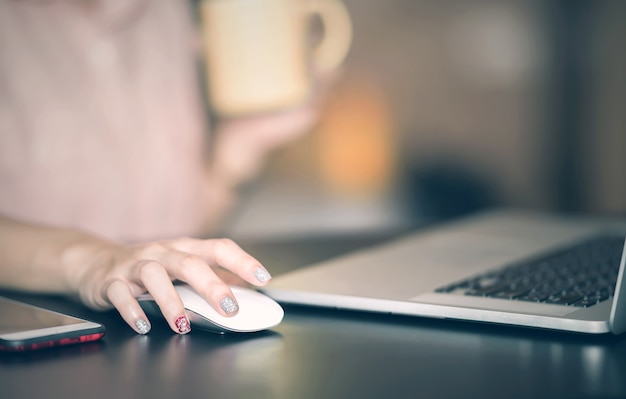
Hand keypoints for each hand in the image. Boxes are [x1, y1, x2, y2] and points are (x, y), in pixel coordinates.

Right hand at [74, 237, 270, 333]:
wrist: (95, 264)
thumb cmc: (148, 267)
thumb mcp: (181, 267)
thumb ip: (211, 276)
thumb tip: (244, 288)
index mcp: (185, 248)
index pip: (218, 248)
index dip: (242, 261)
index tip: (263, 278)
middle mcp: (162, 252)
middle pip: (190, 263)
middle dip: (212, 286)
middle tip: (230, 308)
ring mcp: (135, 265)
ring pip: (154, 275)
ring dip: (171, 301)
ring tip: (183, 324)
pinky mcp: (112, 282)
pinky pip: (120, 294)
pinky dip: (132, 310)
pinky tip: (144, 325)